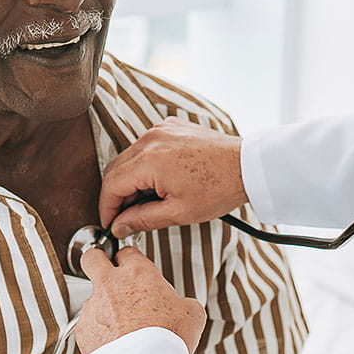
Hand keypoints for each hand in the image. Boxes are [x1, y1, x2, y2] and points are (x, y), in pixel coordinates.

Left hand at [75, 246, 205, 353]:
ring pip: (92, 297)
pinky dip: (98, 331)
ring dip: (102, 305)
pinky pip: (88, 324)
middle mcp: (110, 285)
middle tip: (105, 269)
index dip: (130, 259)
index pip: (127, 252)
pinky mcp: (83, 329)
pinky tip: (113, 342)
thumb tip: (182, 306)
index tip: (133, 268)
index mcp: (137, 274)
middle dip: (97, 260)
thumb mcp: (191, 314)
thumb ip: (182, 302)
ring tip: (120, 325)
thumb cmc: (167, 339)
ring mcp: (93, 306)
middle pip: (92, 257)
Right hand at [98, 117, 246, 237]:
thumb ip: (142, 219)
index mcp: (149, 160)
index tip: (110, 224)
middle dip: (117, 195)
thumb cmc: (218, 188)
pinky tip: (159, 181)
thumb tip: (119, 226)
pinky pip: (146, 146)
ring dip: (131, 179)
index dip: (106, 208)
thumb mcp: (178, 212)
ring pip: (129, 157)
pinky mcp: (170, 126)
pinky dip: (145, 164)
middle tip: (126, 217)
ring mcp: (160, 129)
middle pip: (116, 169)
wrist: (246, 166)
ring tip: (148, 201)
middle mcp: (150, 139)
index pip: (111, 184)